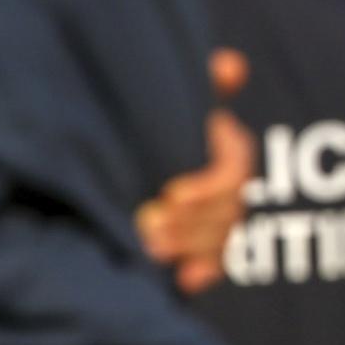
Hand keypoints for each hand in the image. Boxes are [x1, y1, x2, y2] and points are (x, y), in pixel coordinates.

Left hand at [137, 50, 255, 294]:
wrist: (109, 150)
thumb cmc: (144, 116)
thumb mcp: (164, 94)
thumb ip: (199, 82)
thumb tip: (233, 64)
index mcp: (227, 147)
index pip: (235, 171)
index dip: (210, 186)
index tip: (172, 193)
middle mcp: (227, 184)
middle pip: (231, 210)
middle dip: (194, 221)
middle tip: (153, 224)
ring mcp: (216, 218)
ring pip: (224, 239)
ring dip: (193, 246)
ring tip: (154, 248)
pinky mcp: (200, 245)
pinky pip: (215, 263)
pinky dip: (203, 272)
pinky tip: (183, 280)